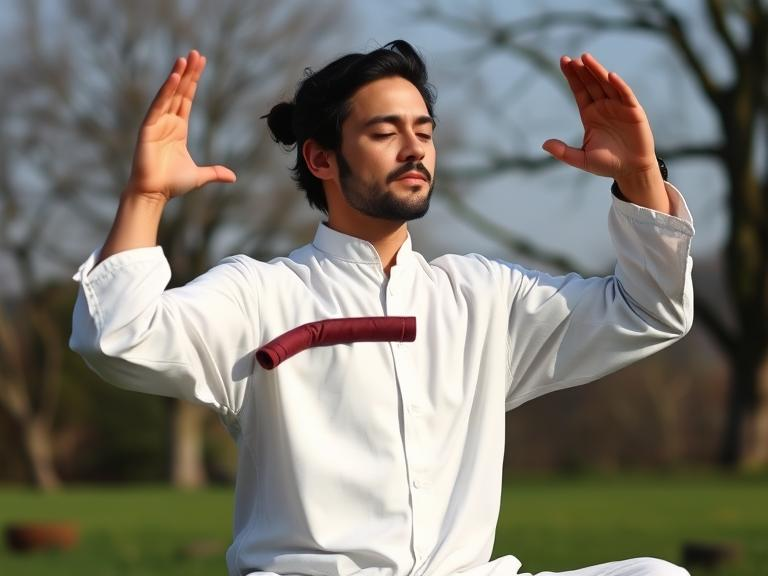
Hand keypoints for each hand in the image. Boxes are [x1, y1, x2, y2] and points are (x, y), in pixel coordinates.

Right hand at [127, 50, 235, 201]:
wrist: (155, 194)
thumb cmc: (172, 184)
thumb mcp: (199, 176)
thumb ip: (215, 173)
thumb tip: (232, 177)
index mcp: (179, 129)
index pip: (187, 99)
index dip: (193, 82)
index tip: (200, 64)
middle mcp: (168, 122)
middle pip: (180, 92)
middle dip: (188, 73)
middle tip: (196, 53)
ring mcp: (157, 123)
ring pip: (169, 95)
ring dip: (177, 76)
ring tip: (185, 58)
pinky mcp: (148, 128)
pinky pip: (158, 106)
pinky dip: (165, 91)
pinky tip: (174, 77)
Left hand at [542, 53, 657, 179]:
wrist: (630, 170)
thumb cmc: (606, 164)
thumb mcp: (581, 159)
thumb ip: (563, 152)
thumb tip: (544, 144)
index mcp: (590, 114)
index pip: (579, 91)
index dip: (571, 77)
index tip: (563, 62)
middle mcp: (603, 107)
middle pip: (590, 84)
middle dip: (581, 71)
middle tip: (570, 59)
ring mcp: (618, 107)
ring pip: (606, 84)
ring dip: (597, 71)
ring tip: (585, 58)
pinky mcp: (633, 111)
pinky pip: (625, 95)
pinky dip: (619, 85)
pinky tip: (610, 76)